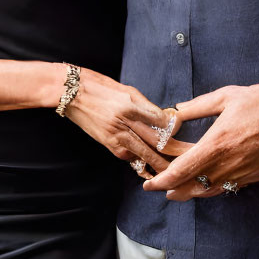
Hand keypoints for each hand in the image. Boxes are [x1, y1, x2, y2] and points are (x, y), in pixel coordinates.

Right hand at [66, 70, 192, 176]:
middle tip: (187, 160)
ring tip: (172, 172)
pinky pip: (127, 156)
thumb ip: (145, 106)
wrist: (71, 92)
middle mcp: (125, 120)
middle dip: (172, 151)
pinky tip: (148, 171)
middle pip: (154, 140)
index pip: (159, 120)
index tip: (185, 135)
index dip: (174, 129)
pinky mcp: (108, 143)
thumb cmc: (99, 86)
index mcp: (131, 103)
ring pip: (143, 152)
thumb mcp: (126, 90)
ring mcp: (116, 133)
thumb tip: (161, 119)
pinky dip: (139, 163)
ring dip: (158, 164)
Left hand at [141, 81, 258, 200]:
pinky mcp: (257, 176)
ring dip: (192, 192)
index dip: (163, 180)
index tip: (150, 184)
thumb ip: (197, 106)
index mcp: (217, 143)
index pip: (182, 171)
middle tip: (158, 188)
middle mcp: (229, 164)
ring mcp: (244, 173)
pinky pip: (229, 187)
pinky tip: (208, 182)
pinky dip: (214, 188)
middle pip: (193, 187)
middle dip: (173, 190)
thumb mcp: (226, 96)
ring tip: (178, 190)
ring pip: (211, 191)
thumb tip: (176, 112)